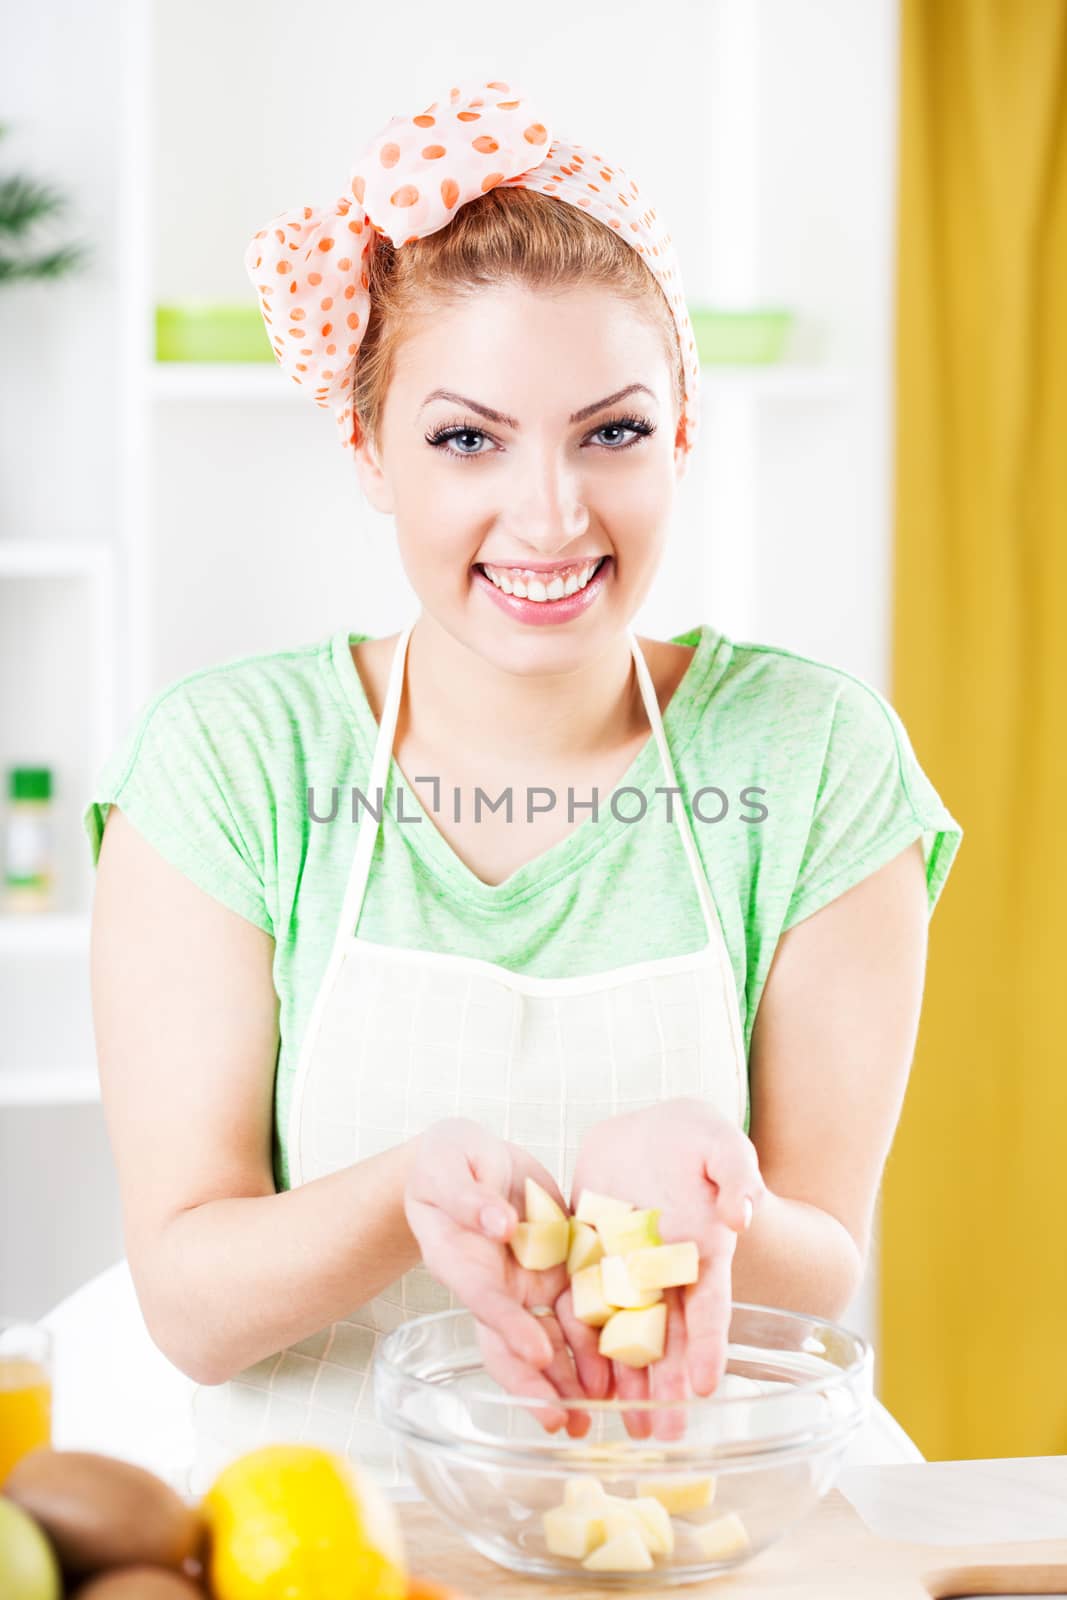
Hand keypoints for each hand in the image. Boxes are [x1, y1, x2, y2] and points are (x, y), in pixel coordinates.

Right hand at [403, 1118, 591, 1434]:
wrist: (471, 1158)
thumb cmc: (446, 1162)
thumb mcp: (445, 1167)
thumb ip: (468, 1198)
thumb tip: (498, 1223)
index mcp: (459, 1262)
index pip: (486, 1301)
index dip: (509, 1328)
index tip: (537, 1353)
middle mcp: (495, 1283)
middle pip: (515, 1340)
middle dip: (539, 1382)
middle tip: (565, 1418)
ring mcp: (527, 1280)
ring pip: (552, 1335)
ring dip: (573, 1374)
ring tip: (603, 1409)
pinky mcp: (558, 1266)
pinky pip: (579, 1307)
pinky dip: (598, 1340)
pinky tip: (622, 1368)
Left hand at [569, 1098, 765, 1438]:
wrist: (649, 1130)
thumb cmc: (697, 1138)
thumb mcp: (723, 1144)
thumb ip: (736, 1174)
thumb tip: (740, 1214)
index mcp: (703, 1253)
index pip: (709, 1308)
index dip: (707, 1347)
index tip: (703, 1386)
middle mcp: (665, 1272)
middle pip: (668, 1337)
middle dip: (666, 1385)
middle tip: (662, 1432)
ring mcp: (625, 1269)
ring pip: (624, 1332)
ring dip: (626, 1378)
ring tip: (623, 1424)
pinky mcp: (588, 1255)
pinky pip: (580, 1300)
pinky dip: (579, 1338)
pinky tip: (577, 1378)